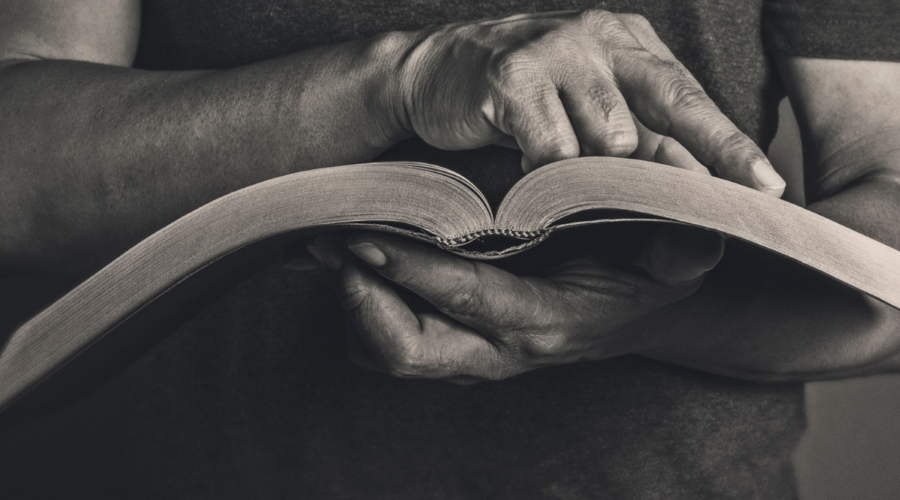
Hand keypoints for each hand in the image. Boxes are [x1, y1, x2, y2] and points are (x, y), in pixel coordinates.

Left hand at [308, 227, 723, 382]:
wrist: (637, 314)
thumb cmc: (645, 277)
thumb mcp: (676, 260)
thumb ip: (681, 252)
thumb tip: (691, 237)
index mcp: (545, 322)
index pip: (467, 299)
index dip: (413, 271)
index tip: (366, 236)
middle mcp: (501, 351)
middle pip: (408, 352)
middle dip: (362, 304)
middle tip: (336, 246)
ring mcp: (476, 358)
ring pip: (391, 355)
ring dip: (355, 306)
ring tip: (335, 249)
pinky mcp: (460, 351)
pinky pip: (393, 348)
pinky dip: (365, 312)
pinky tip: (358, 268)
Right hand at [388, 10, 784, 194]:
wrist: (432, 73)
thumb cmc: (521, 99)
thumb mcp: (588, 111)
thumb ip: (639, 139)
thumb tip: (698, 184)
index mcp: (628, 42)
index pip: (690, 96)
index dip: (731, 143)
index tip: (768, 187)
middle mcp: (600, 35)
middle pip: (668, 103)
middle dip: (706, 156)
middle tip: (728, 200)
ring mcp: (556, 49)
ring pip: (609, 135)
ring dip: (593, 169)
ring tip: (564, 169)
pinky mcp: (513, 72)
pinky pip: (552, 147)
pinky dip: (545, 170)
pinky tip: (527, 163)